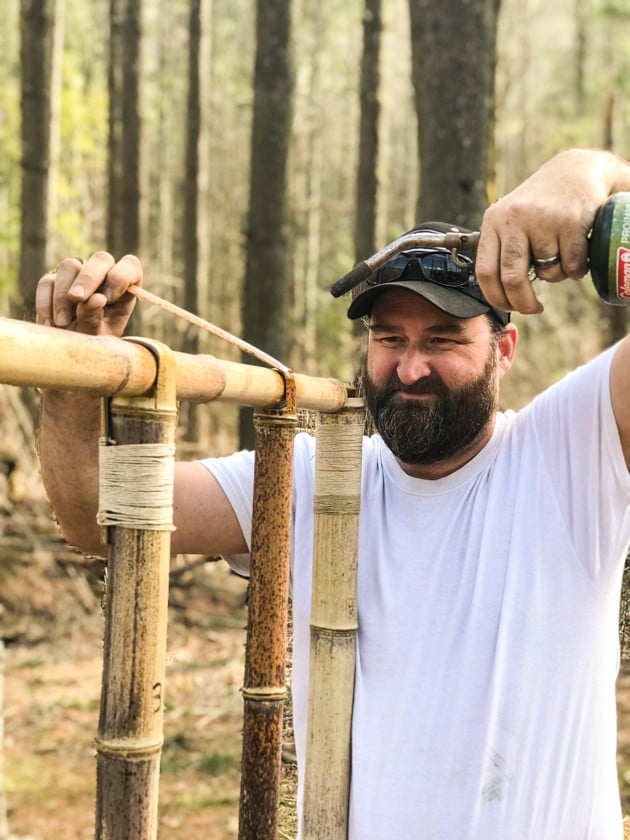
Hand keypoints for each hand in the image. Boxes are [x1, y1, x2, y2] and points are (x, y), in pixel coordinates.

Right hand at [35, 251, 142, 335]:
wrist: (66, 354)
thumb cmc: (90, 344)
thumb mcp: (98, 337)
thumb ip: (96, 318)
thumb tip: (96, 299)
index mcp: (124, 290)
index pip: (130, 266)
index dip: (121, 276)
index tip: (108, 298)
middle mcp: (103, 277)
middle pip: (100, 259)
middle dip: (88, 278)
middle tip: (78, 299)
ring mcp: (77, 277)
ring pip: (70, 265)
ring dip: (64, 294)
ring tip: (62, 323)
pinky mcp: (53, 282)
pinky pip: (47, 282)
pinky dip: (46, 303)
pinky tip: (50, 324)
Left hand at [475, 149, 625, 314]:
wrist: (576, 170)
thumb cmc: (540, 204)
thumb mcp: (511, 219)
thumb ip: (501, 250)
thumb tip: (499, 296)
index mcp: (493, 222)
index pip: (485, 272)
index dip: (495, 298)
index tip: (507, 307)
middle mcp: (514, 219)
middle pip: (512, 279)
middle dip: (523, 302)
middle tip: (534, 309)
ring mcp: (542, 219)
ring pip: (547, 273)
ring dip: (557, 276)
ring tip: (560, 255)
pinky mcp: (571, 221)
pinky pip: (571, 265)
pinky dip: (576, 269)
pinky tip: (576, 251)